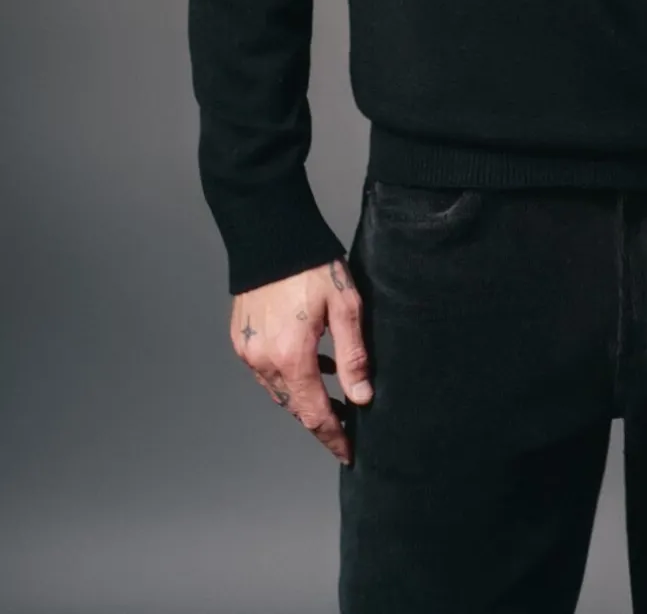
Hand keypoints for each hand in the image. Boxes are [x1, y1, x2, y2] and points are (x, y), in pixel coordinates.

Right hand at [229, 256, 372, 463]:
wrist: (270, 235)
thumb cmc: (312, 265)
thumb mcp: (344, 306)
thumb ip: (353, 355)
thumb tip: (362, 397)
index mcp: (291, 356)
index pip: (315, 413)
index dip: (333, 437)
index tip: (348, 453)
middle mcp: (264, 360)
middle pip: (295, 407)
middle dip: (321, 420)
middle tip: (347, 425)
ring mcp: (249, 351)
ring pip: (280, 391)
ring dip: (306, 398)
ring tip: (337, 395)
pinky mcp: (242, 339)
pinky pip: (268, 372)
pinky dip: (290, 377)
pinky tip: (314, 365)